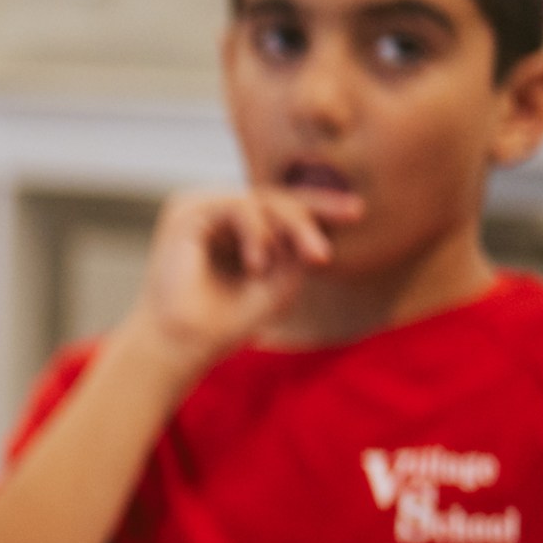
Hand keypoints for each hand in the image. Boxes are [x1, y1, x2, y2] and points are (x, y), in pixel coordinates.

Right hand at [131, 186, 357, 367]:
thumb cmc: (227, 320)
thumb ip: (297, 245)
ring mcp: (200, 210)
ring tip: (311, 258)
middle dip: (313, 215)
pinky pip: (239, 204)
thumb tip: (312, 214)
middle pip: (275, 199)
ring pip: (262, 199)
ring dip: (293, 226)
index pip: (282, 209)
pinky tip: (258, 264)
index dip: (320, 208)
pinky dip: (257, 231)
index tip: (357, 213)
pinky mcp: (186, 211)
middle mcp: (217, 216)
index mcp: (237, 231)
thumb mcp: (281, 279)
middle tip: (344, 228)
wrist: (185, 343)